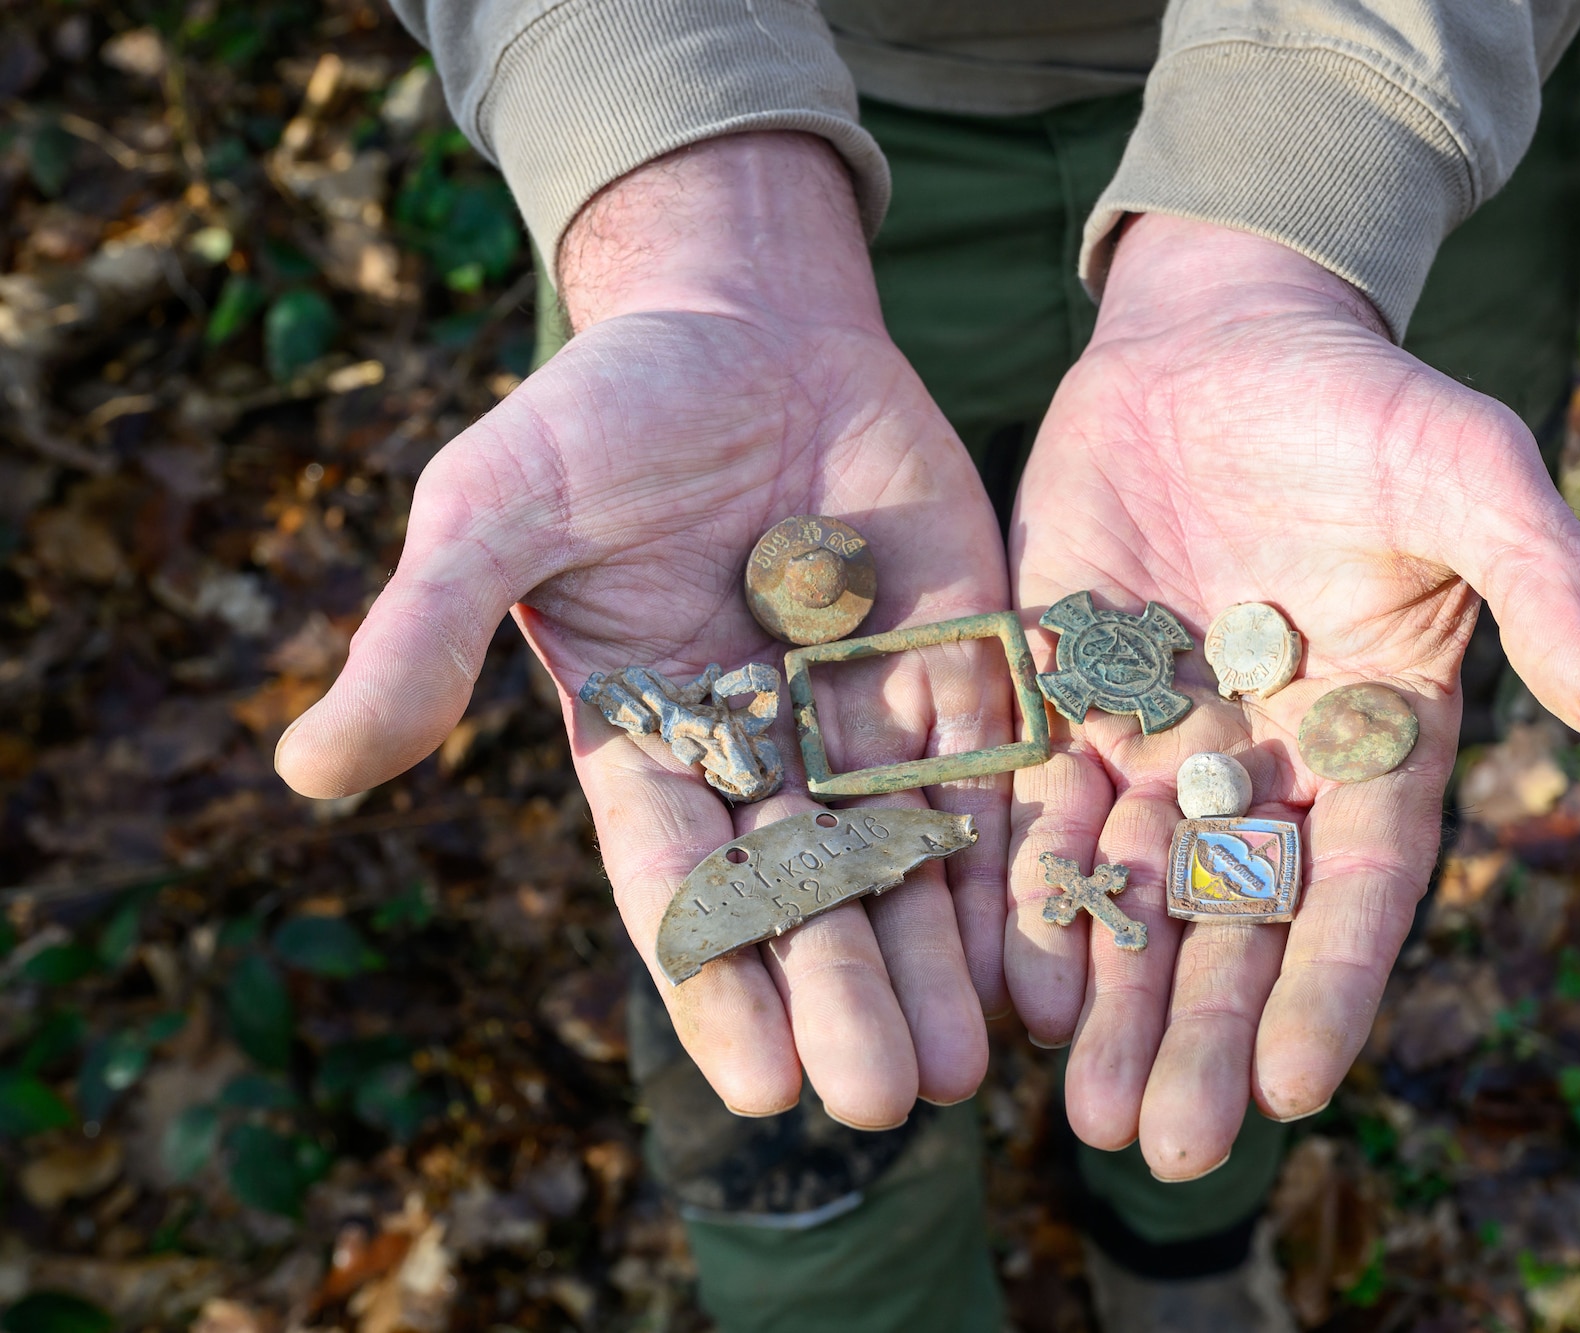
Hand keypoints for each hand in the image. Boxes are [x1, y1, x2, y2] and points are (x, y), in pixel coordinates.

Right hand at [277, 134, 1014, 1127]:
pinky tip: (1046, 944)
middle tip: (886, 1098)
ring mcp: (867, 715)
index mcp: (648, 743)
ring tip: (971, 1067)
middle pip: (808, 896)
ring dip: (938, 962)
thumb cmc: (601, 412)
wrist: (744, 323)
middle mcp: (763, 755)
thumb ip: (423, 636)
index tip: (761, 1084)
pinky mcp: (960, 664)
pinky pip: (993, 773)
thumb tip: (304, 774)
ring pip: (907, 859)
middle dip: (845, 998)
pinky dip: (1015, 856)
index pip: (681, 887)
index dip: (720, 982)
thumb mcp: (495, 511)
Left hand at [1006, 215, 1579, 1177]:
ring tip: (1081, 1111)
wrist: (1217, 332)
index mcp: (1374, 731)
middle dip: (1200, 1030)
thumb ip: (1548, 579)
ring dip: (1107, 996)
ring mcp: (1158, 731)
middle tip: (1162, 1145)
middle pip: (1233, 918)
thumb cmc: (1364, 398)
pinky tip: (1006, 979)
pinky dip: (1025, 889)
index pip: (1357, 884)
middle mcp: (1265, 757)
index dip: (1329, 984)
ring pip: (1131, 886)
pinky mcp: (1064, 690)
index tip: (1297, 1088)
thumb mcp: (1469, 468)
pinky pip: (1037, 807)